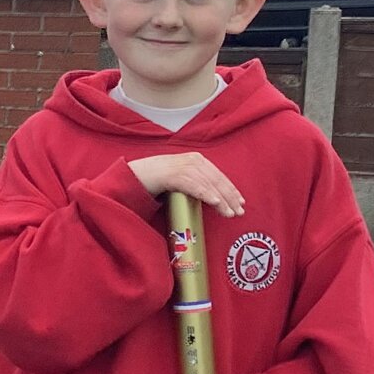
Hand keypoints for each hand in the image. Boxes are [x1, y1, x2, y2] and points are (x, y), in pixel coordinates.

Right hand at [128, 153, 244, 217]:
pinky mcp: (173, 174)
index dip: (230, 189)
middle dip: (230, 197)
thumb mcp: (179, 178)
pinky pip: (194, 186)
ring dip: (221, 200)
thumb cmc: (155, 179)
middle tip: (239, 212)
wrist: (132, 176)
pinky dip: (207, 194)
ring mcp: (182, 166)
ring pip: (208, 184)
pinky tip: (216, 203)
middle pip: (217, 180)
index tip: (240, 201)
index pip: (218, 175)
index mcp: (195, 159)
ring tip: (229, 213)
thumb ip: (194, 182)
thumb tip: (211, 196)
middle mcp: (192, 160)